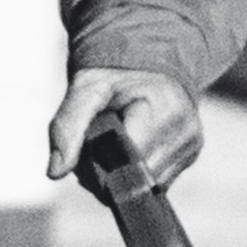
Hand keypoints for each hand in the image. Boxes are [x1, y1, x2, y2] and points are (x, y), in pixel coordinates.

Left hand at [44, 68, 200, 191]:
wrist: (146, 58)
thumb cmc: (113, 70)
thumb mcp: (85, 88)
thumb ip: (66, 127)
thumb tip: (55, 172)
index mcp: (164, 109)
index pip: (129, 164)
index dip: (101, 166)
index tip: (86, 151)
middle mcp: (185, 131)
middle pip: (137, 180)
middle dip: (107, 172)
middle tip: (94, 144)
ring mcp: (191, 146)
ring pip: (146, 188)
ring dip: (121, 176)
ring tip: (111, 144)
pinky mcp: (190, 157)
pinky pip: (156, 183)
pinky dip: (134, 174)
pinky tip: (127, 150)